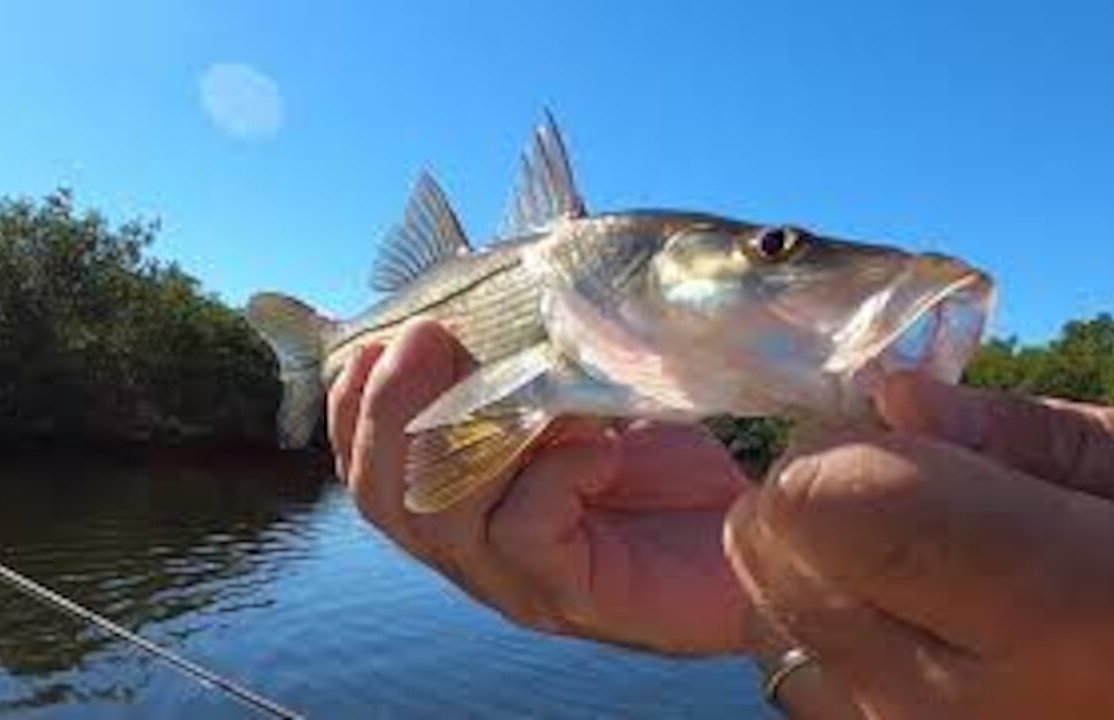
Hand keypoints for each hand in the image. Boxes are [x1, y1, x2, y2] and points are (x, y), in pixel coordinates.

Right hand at [327, 320, 755, 653]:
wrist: (758, 548)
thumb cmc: (671, 470)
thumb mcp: (596, 393)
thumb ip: (545, 348)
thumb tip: (531, 235)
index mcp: (464, 499)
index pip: (369, 463)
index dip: (356, 404)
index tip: (378, 336)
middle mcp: (474, 546)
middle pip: (382, 495)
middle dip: (389, 409)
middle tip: (424, 338)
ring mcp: (515, 580)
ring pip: (436, 519)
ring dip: (464, 432)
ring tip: (506, 377)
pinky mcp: (569, 595)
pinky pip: (524, 532)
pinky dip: (555, 472)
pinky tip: (604, 445)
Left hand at [726, 373, 1113, 718]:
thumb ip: (1036, 440)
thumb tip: (892, 397)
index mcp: (1077, 611)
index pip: (829, 507)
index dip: (833, 446)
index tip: (886, 427)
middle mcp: (982, 718)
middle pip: (779, 571)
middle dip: (814, 500)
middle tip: (909, 483)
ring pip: (779, 642)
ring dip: (818, 577)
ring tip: (926, 561)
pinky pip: (820, 700)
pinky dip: (839, 648)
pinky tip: (925, 627)